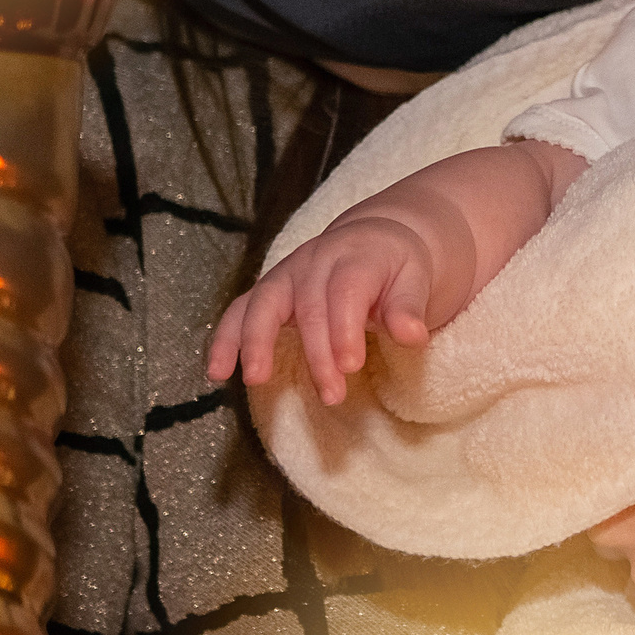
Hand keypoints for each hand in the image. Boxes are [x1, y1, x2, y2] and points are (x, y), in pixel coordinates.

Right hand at [206, 216, 442, 403]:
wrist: (379, 240)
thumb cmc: (399, 268)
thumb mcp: (416, 280)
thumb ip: (410, 307)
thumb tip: (412, 334)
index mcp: (356, 256)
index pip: (345, 292)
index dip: (344, 329)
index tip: (350, 366)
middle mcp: (315, 260)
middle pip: (308, 306)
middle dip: (317, 353)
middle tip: (332, 394)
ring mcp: (287, 274)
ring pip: (264, 303)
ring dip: (257, 342)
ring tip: (256, 378)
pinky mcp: (270, 291)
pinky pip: (240, 311)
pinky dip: (226, 339)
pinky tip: (218, 372)